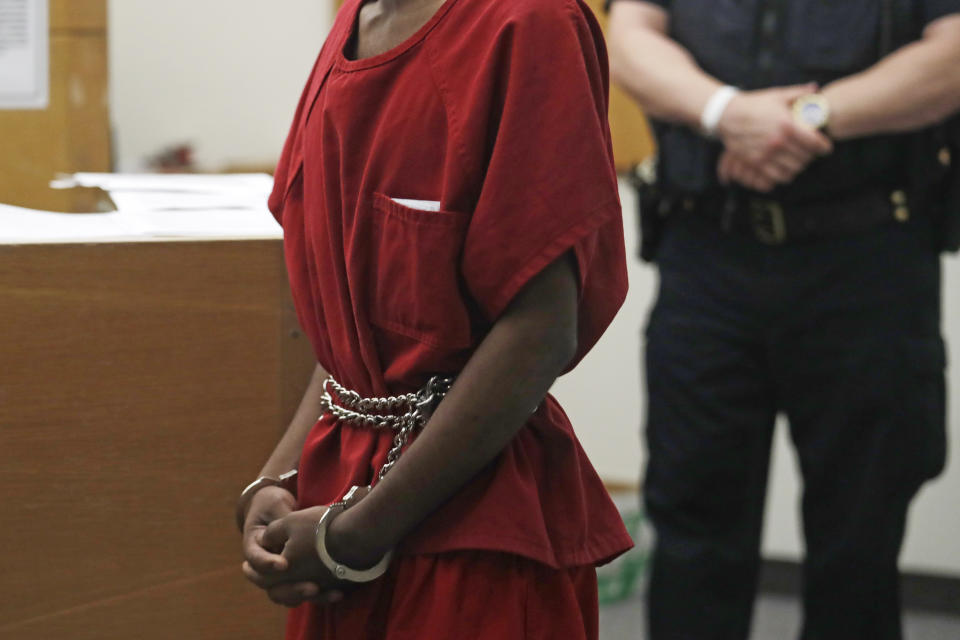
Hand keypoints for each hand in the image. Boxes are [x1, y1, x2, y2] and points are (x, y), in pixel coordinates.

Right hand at [242, 505, 345, 606]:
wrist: (274, 508)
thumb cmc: (272, 504)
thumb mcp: (276, 506)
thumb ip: (280, 524)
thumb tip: (287, 535)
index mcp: (253, 548)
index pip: (256, 561)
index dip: (268, 564)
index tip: (284, 564)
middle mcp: (265, 567)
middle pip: (272, 588)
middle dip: (293, 588)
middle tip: (312, 586)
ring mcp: (280, 576)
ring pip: (288, 596)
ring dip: (305, 594)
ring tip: (321, 589)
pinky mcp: (297, 579)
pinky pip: (305, 595)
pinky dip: (320, 596)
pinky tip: (336, 593)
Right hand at [716, 83, 833, 190]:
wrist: (727, 115)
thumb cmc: (755, 104)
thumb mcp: (777, 95)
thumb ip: (799, 93)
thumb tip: (815, 89)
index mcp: (787, 124)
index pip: (814, 142)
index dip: (824, 147)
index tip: (826, 147)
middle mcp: (778, 142)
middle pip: (805, 158)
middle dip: (811, 156)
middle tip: (811, 153)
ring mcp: (766, 154)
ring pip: (793, 170)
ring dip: (798, 166)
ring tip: (799, 160)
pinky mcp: (755, 163)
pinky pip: (777, 177)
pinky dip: (784, 175)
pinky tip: (785, 168)